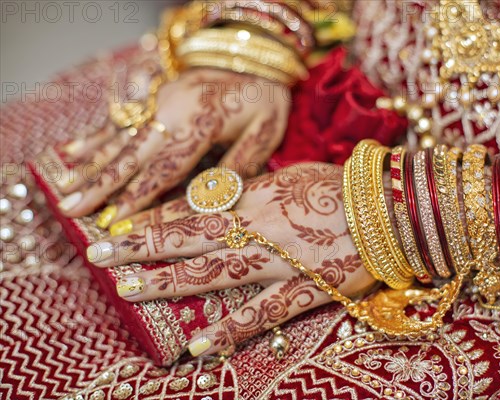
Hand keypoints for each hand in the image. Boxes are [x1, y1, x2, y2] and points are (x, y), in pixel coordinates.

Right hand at [58, 68, 289, 227]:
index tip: (115, 221)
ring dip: (92, 166)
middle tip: (70, 211)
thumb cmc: (265, 98)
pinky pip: (121, 118)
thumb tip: (211, 201)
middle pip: (132, 155)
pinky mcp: (155, 94)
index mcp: (203, 122)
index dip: (139, 196)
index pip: (167, 167)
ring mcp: (159, 100)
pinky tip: (74, 152)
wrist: (256, 54)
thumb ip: (240, 164)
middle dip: (101, 186)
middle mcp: (173, 110)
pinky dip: (97, 137)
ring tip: (65, 190)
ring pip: (119, 138)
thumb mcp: (266, 131)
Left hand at [86, 163, 374, 356]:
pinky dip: (232, 327)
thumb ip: (252, 192)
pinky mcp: (307, 288)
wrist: (390, 206)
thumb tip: (217, 199)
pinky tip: (200, 344)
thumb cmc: (341, 187)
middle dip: (141, 243)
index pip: (193, 208)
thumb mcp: (290, 178)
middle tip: (97, 250)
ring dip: (169, 280)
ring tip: (127, 287)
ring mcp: (282, 259)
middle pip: (190, 235)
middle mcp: (259, 227)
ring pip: (216, 270)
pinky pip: (264, 311)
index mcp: (256, 197)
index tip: (118, 224)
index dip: (153, 217)